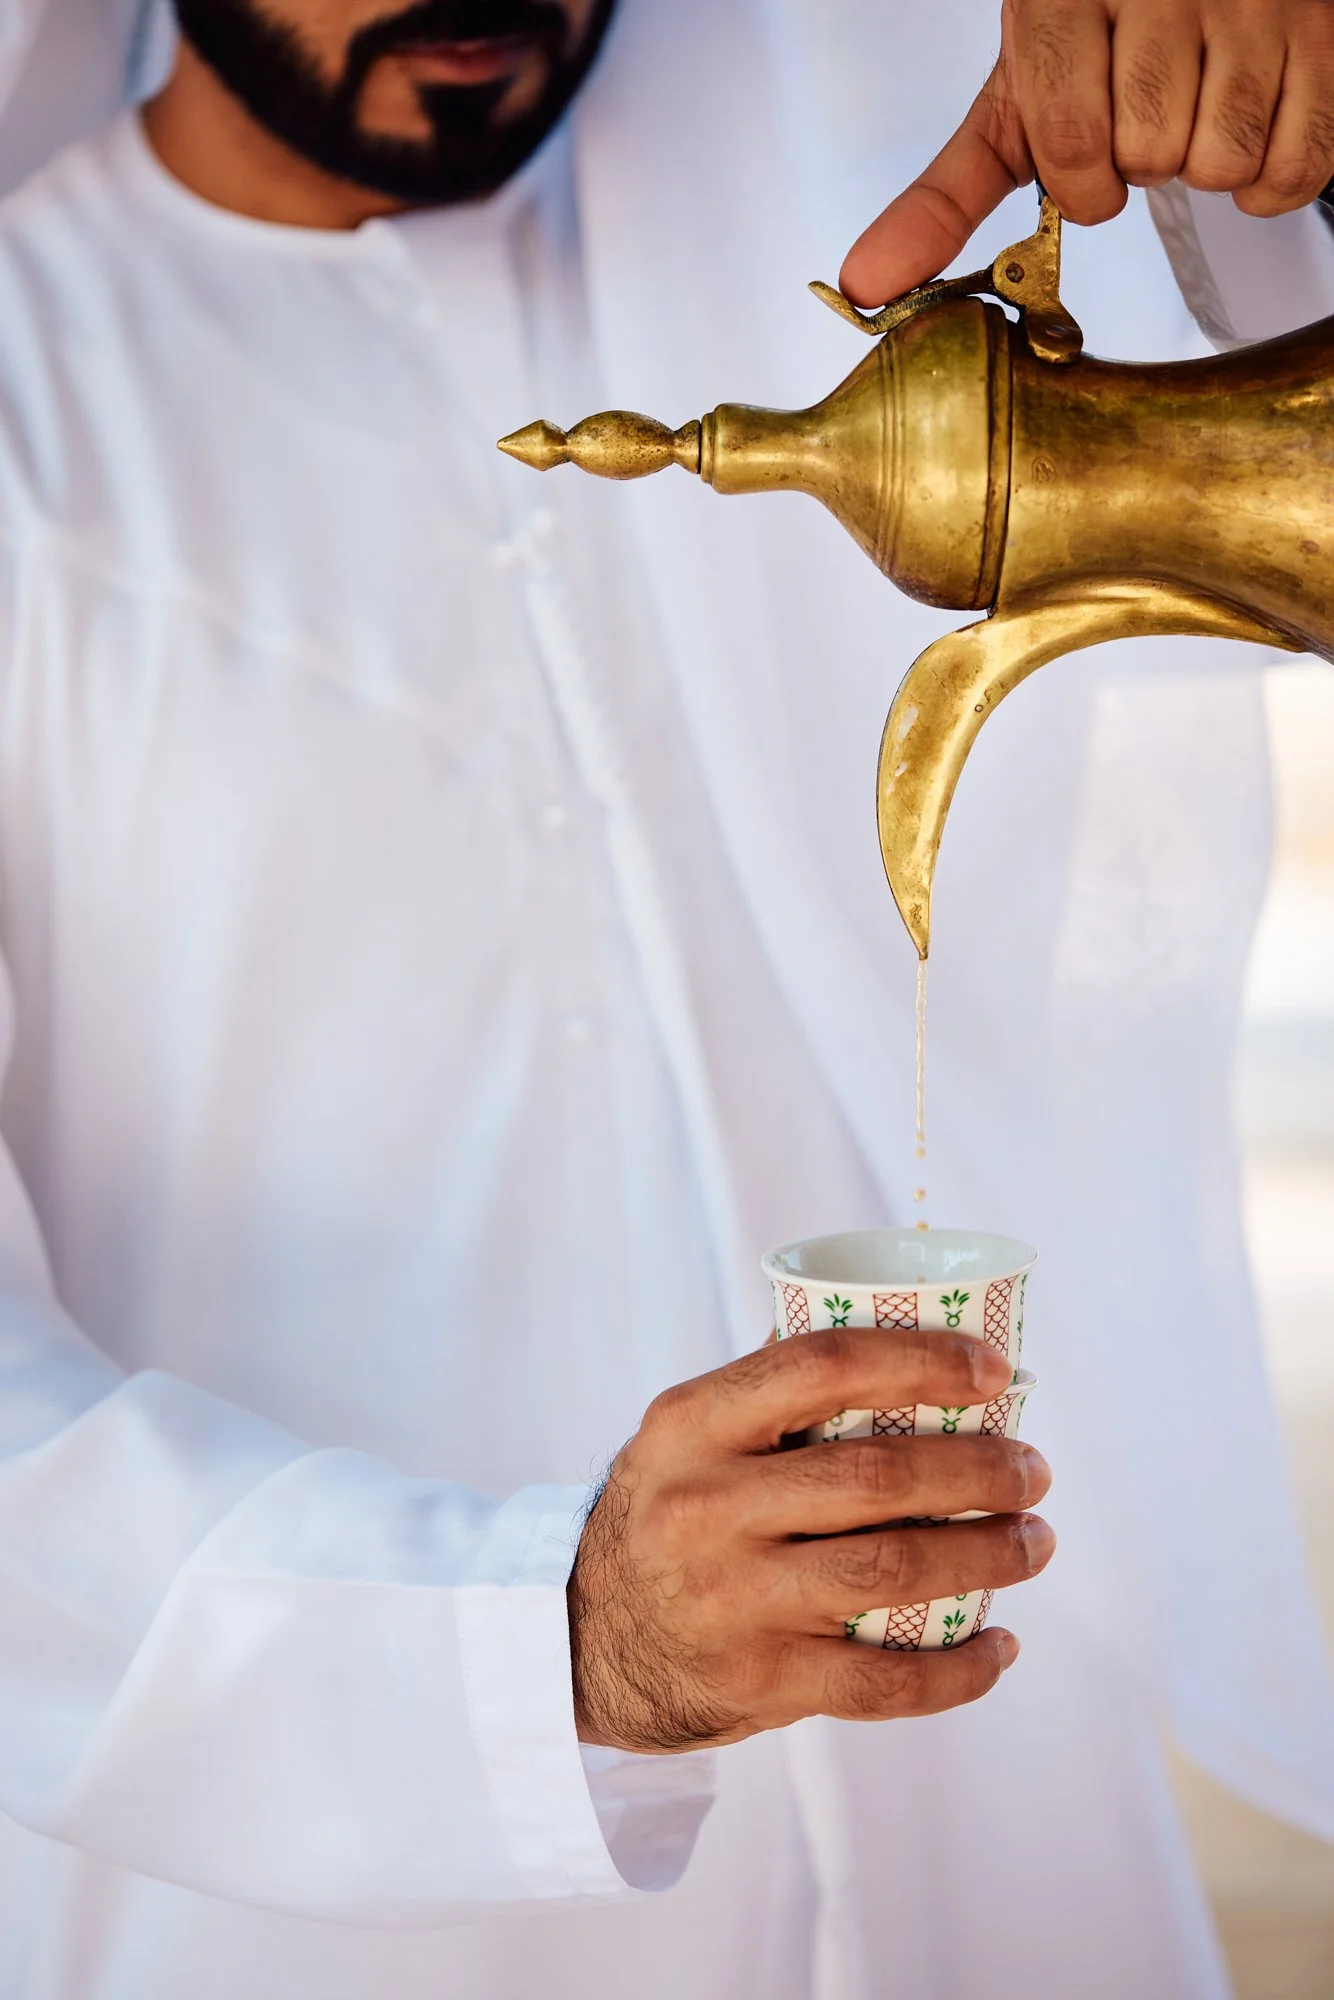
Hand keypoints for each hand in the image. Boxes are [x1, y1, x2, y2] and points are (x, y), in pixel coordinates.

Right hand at [567, 1328, 1053, 1752]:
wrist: (578, 1639)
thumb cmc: (666, 1512)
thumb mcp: (684, 1436)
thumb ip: (770, 1392)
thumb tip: (903, 1330)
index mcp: (692, 1423)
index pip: (822, 1366)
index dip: (921, 1361)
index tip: (993, 1371)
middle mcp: (706, 1505)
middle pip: (875, 1476)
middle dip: (979, 1470)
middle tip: (1032, 1469)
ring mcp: (731, 1598)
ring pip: (893, 1571)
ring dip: (988, 1556)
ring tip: (1034, 1541)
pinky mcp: (758, 1682)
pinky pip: (882, 1681)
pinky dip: (958, 1670)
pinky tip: (999, 1647)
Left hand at [841, 0, 1333, 306]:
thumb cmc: (1104, 32)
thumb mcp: (1017, 99)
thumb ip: (944, 197)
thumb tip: (868, 284)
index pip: (1073, 139)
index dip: (1082, 176)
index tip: (1089, 157)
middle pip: (1148, 154)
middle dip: (1141, 163)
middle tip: (1147, 115)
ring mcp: (1256, 2)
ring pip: (1221, 161)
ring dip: (1205, 166)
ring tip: (1197, 109)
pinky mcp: (1325, 34)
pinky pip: (1297, 164)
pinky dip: (1271, 179)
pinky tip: (1248, 128)